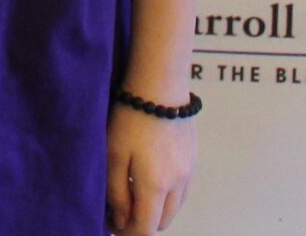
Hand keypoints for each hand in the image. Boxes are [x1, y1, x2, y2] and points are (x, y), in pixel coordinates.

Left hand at [106, 104, 195, 233]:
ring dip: (155, 209)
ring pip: (174, 207)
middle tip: (120, 210)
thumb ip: (117, 192)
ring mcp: (189, 171)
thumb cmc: (131, 117)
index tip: (112, 224)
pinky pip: (181, 189)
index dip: (127, 232)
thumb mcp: (113, 155)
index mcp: (156, 185)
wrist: (160, 84)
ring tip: (133, 192)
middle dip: (141, 223)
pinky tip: (149, 177)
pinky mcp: (193, 158)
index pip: (145, 228)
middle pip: (162, 222)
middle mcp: (178, 183)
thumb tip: (120, 219)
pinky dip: (166, 194)